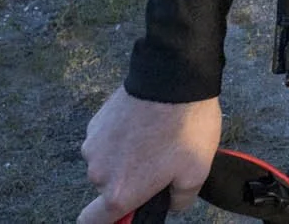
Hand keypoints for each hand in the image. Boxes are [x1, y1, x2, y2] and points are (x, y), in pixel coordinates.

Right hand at [77, 88, 218, 223]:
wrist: (173, 79)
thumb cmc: (185, 128)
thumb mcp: (196, 173)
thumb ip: (179, 200)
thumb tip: (172, 203)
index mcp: (119, 193)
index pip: (92, 221)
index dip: (110, 220)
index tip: (127, 211)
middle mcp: (98, 172)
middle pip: (107, 189)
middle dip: (129, 181)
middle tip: (158, 162)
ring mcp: (93, 145)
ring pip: (107, 162)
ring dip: (125, 157)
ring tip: (153, 138)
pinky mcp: (95, 122)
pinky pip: (106, 139)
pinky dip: (121, 136)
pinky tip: (143, 123)